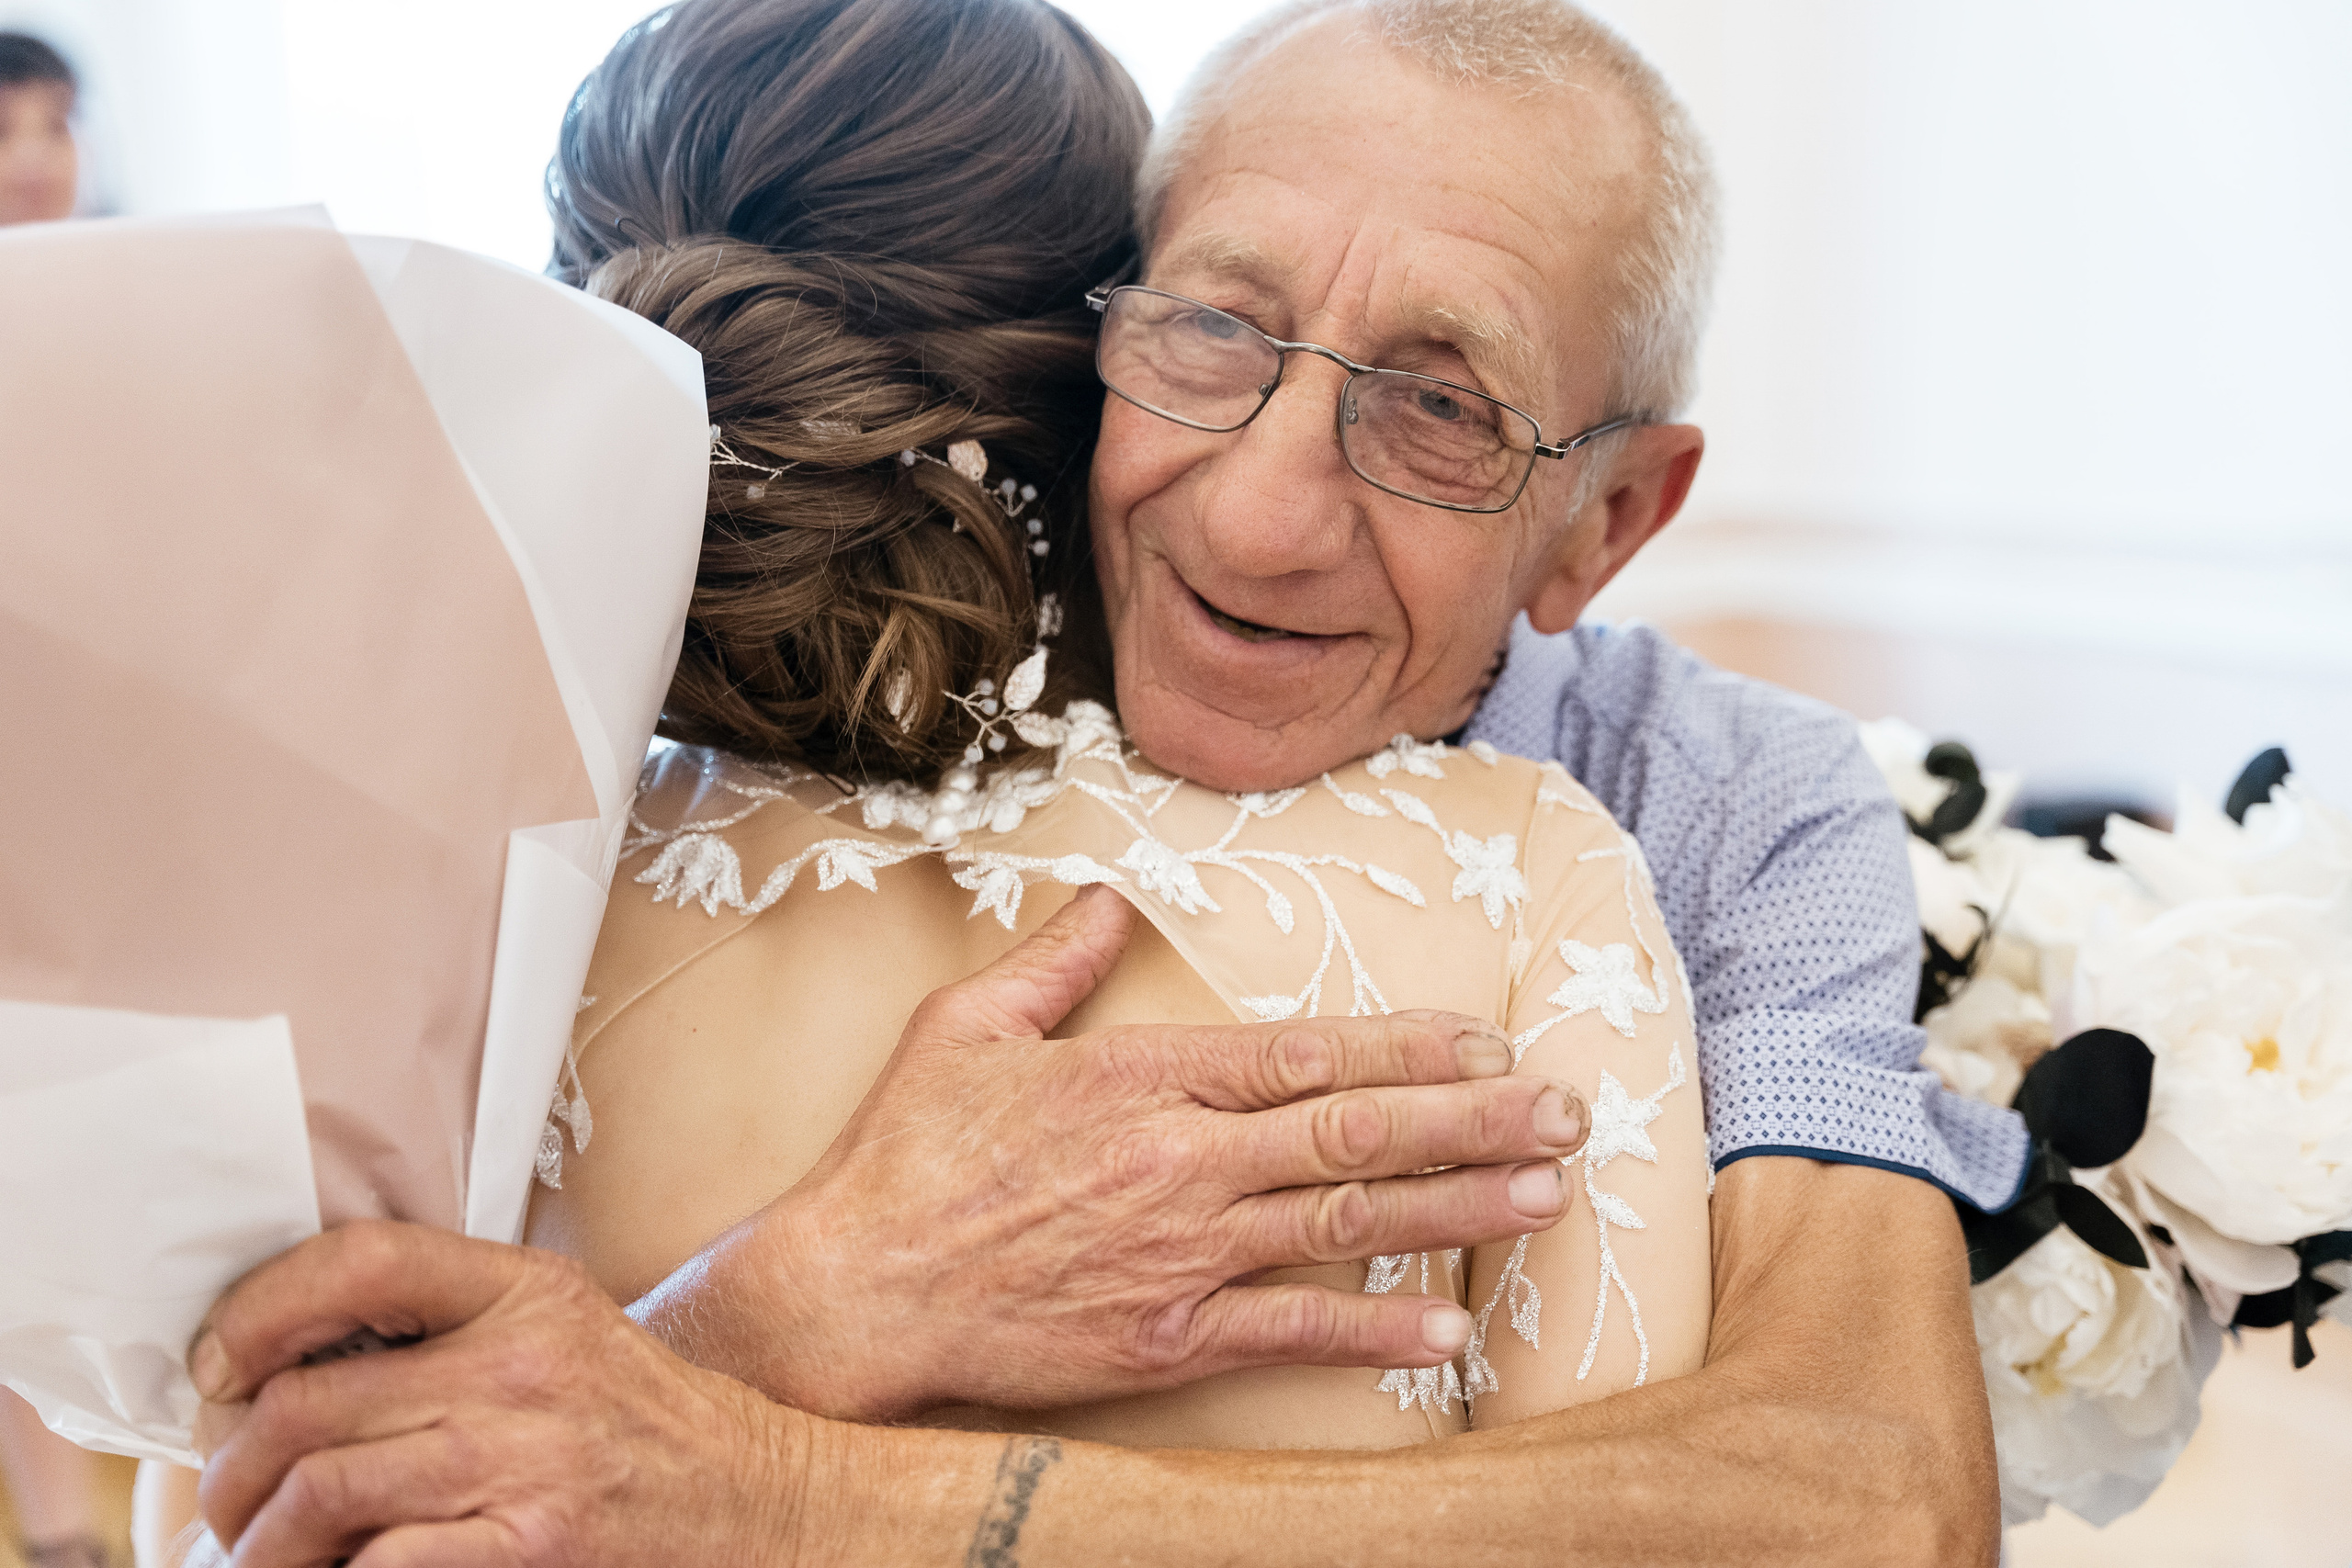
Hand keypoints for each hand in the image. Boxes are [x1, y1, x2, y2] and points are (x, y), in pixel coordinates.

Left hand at [188, 1224, 805, 1567]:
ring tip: (259, 1556)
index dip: (260, 1308)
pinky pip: (383, 1564)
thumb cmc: (643, 1422)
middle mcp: (522, 1365)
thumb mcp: (561, 1330)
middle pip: (309, 1401)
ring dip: (261, 1542)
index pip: (361, 1261)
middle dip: (233, 1466)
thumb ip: (454, 1324)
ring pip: (322, 1493)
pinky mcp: (532, 1547)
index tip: (219, 1363)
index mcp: (525, 1292)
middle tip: (226, 1501)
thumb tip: (296, 1359)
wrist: (754, 1498)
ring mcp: (526, 1460)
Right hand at [632, 884, 1590, 1420]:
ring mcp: (1182, 1255)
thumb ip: (1054, 962)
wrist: (854, 1291)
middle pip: (1355, 1135)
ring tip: (1546, 1197)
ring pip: (1347, 1226)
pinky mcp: (1168, 1340)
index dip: (1409, 1048)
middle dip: (1474, 1121)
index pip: (1305, 1054)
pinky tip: (1449, 1330)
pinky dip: (1374, 1334)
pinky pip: (1292, 1332)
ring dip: (1458, 1209)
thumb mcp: (965, 1026)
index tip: (1487, 1040)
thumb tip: (1114, 899)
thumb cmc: (904, 1156)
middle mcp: (1181, 1161)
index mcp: (1141, 1076)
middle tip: (1567, 1113)